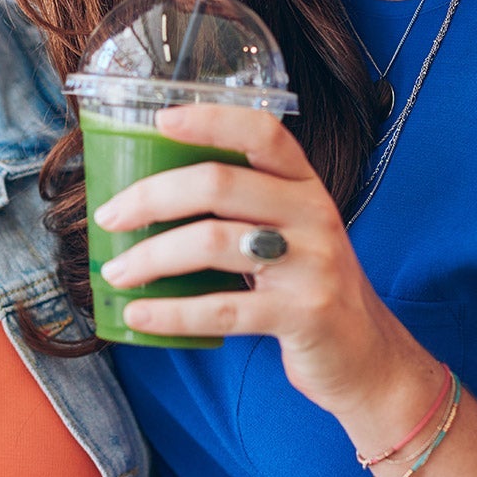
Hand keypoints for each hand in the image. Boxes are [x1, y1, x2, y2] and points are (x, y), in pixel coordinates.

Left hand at [95, 105, 426, 417]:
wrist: (367, 357)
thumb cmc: (307, 285)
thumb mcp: (290, 232)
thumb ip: (242, 208)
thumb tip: (148, 196)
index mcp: (305, 184)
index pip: (262, 132)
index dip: (211, 119)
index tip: (160, 119)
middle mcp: (313, 214)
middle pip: (220, 184)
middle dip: (153, 197)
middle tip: (109, 216)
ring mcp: (312, 264)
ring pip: (213, 243)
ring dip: (151, 257)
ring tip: (115, 271)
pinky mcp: (304, 315)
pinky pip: (224, 309)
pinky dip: (171, 312)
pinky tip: (138, 316)